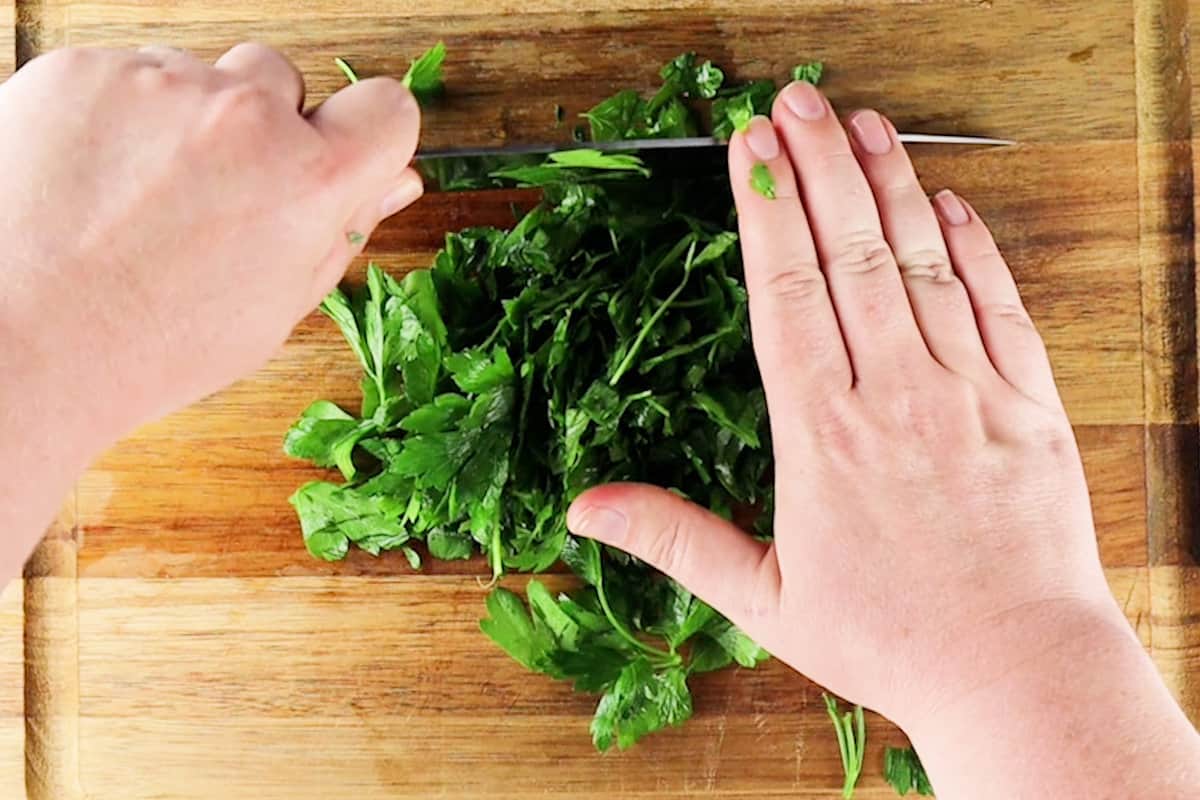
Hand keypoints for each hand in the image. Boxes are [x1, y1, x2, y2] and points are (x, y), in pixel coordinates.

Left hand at [0, 44, 421, 442]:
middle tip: (215, 192)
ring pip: (197, 76)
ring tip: (141, 195)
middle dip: (260, 125)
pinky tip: (96, 180)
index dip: (367, 132)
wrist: (22, 341)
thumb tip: (394, 181)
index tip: (339, 151)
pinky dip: (117, 116)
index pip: (387, 107)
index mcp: (310, 181)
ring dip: (184, 118)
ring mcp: (160, 84)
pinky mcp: (83, 69)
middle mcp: (245, 116)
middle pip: (280, 80)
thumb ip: (342, 229)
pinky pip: (125, 74)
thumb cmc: (152, 343)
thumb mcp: (276, 304)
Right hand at [567, 82, 1199, 796]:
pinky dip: (975, 246)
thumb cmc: (890, 640)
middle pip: (851, 255)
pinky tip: (950, 202)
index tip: (750, 150)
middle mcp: (897, 397)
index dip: (766, 212)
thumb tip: (583, 509)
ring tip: (862, 123)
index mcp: (824, 436)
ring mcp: (970, 393)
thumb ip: (673, 537)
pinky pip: (999, 306)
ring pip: (925, 264)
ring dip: (891, 185)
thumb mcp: (762, 598)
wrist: (1017, 674)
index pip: (785, 293)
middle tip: (795, 102)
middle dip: (818, 167)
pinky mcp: (1030, 405)